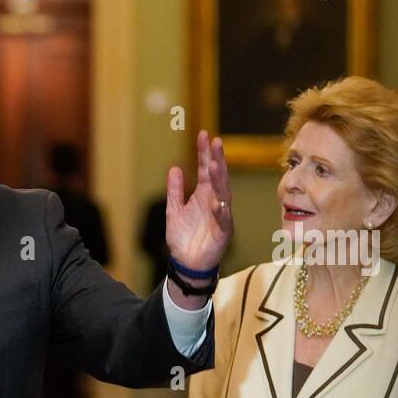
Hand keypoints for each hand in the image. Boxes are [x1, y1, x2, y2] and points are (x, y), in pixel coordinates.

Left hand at [166, 130, 233, 274]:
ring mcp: (221, 215)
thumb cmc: (184, 237)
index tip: (203, 134)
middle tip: (214, 142)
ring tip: (216, 164)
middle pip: (217, 176)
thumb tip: (175, 168)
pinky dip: (221, 211)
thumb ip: (175, 190)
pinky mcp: (224, 231)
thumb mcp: (174, 210)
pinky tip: (217, 201)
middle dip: (216, 159)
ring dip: (221, 179)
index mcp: (204, 194)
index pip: (206, 169)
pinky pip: (223, 219)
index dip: (204, 153)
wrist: (187, 262)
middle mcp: (214, 201)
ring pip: (223, 193)